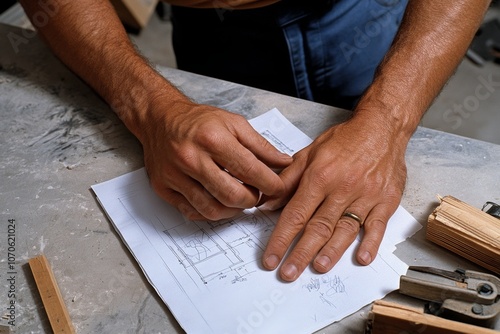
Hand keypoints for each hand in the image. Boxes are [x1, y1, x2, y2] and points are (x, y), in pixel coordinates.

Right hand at [141, 98, 291, 220]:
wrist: (160, 119)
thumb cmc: (198, 121)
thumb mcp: (234, 123)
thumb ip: (260, 145)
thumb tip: (284, 162)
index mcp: (212, 138)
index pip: (250, 171)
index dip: (270, 184)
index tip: (277, 188)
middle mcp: (191, 158)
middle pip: (232, 196)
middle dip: (252, 200)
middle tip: (257, 195)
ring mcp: (174, 175)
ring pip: (212, 209)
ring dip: (233, 210)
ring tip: (239, 199)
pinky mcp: (163, 188)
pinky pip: (192, 212)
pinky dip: (210, 212)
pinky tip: (219, 202)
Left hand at [260, 114, 406, 280]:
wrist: (381, 128)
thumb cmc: (344, 140)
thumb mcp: (309, 153)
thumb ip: (288, 179)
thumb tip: (267, 202)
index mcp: (320, 176)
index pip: (296, 214)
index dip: (281, 239)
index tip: (271, 258)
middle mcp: (342, 188)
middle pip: (318, 227)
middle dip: (300, 253)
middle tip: (288, 274)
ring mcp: (366, 195)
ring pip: (345, 228)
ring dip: (331, 251)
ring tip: (318, 268)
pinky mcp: (386, 200)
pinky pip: (377, 225)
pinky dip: (370, 243)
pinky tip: (361, 258)